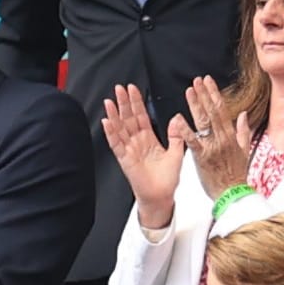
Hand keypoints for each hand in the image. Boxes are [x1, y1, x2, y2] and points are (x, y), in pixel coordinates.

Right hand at [102, 84, 184, 227]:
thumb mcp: (177, 153)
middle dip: (124, 103)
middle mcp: (137, 142)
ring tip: (109, 101)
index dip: (136, 103)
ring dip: (114, 114)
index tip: (133, 89)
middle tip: (119, 88)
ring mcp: (129, 150)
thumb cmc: (167, 179)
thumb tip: (176, 118)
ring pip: (120, 129)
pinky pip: (116, 144)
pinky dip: (111, 133)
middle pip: (128, 119)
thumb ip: (176, 135)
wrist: (162, 196)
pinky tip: (107, 121)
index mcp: (149, 139)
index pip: (141, 116)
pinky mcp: (124, 159)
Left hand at [175, 76, 252, 200]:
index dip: (214, 94)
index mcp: (231, 136)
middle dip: (204, 94)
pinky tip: (178, 119)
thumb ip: (243, 131)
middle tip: (197, 80)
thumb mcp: (244, 151)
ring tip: (189, 91)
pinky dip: (185, 129)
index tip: (208, 81)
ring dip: (196, 105)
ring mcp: (212, 147)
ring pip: (204, 122)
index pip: (222, 110)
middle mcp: (222, 138)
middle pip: (213, 112)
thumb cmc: (236, 175)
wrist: (233, 194)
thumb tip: (243, 114)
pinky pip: (193, 141)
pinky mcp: (202, 157)